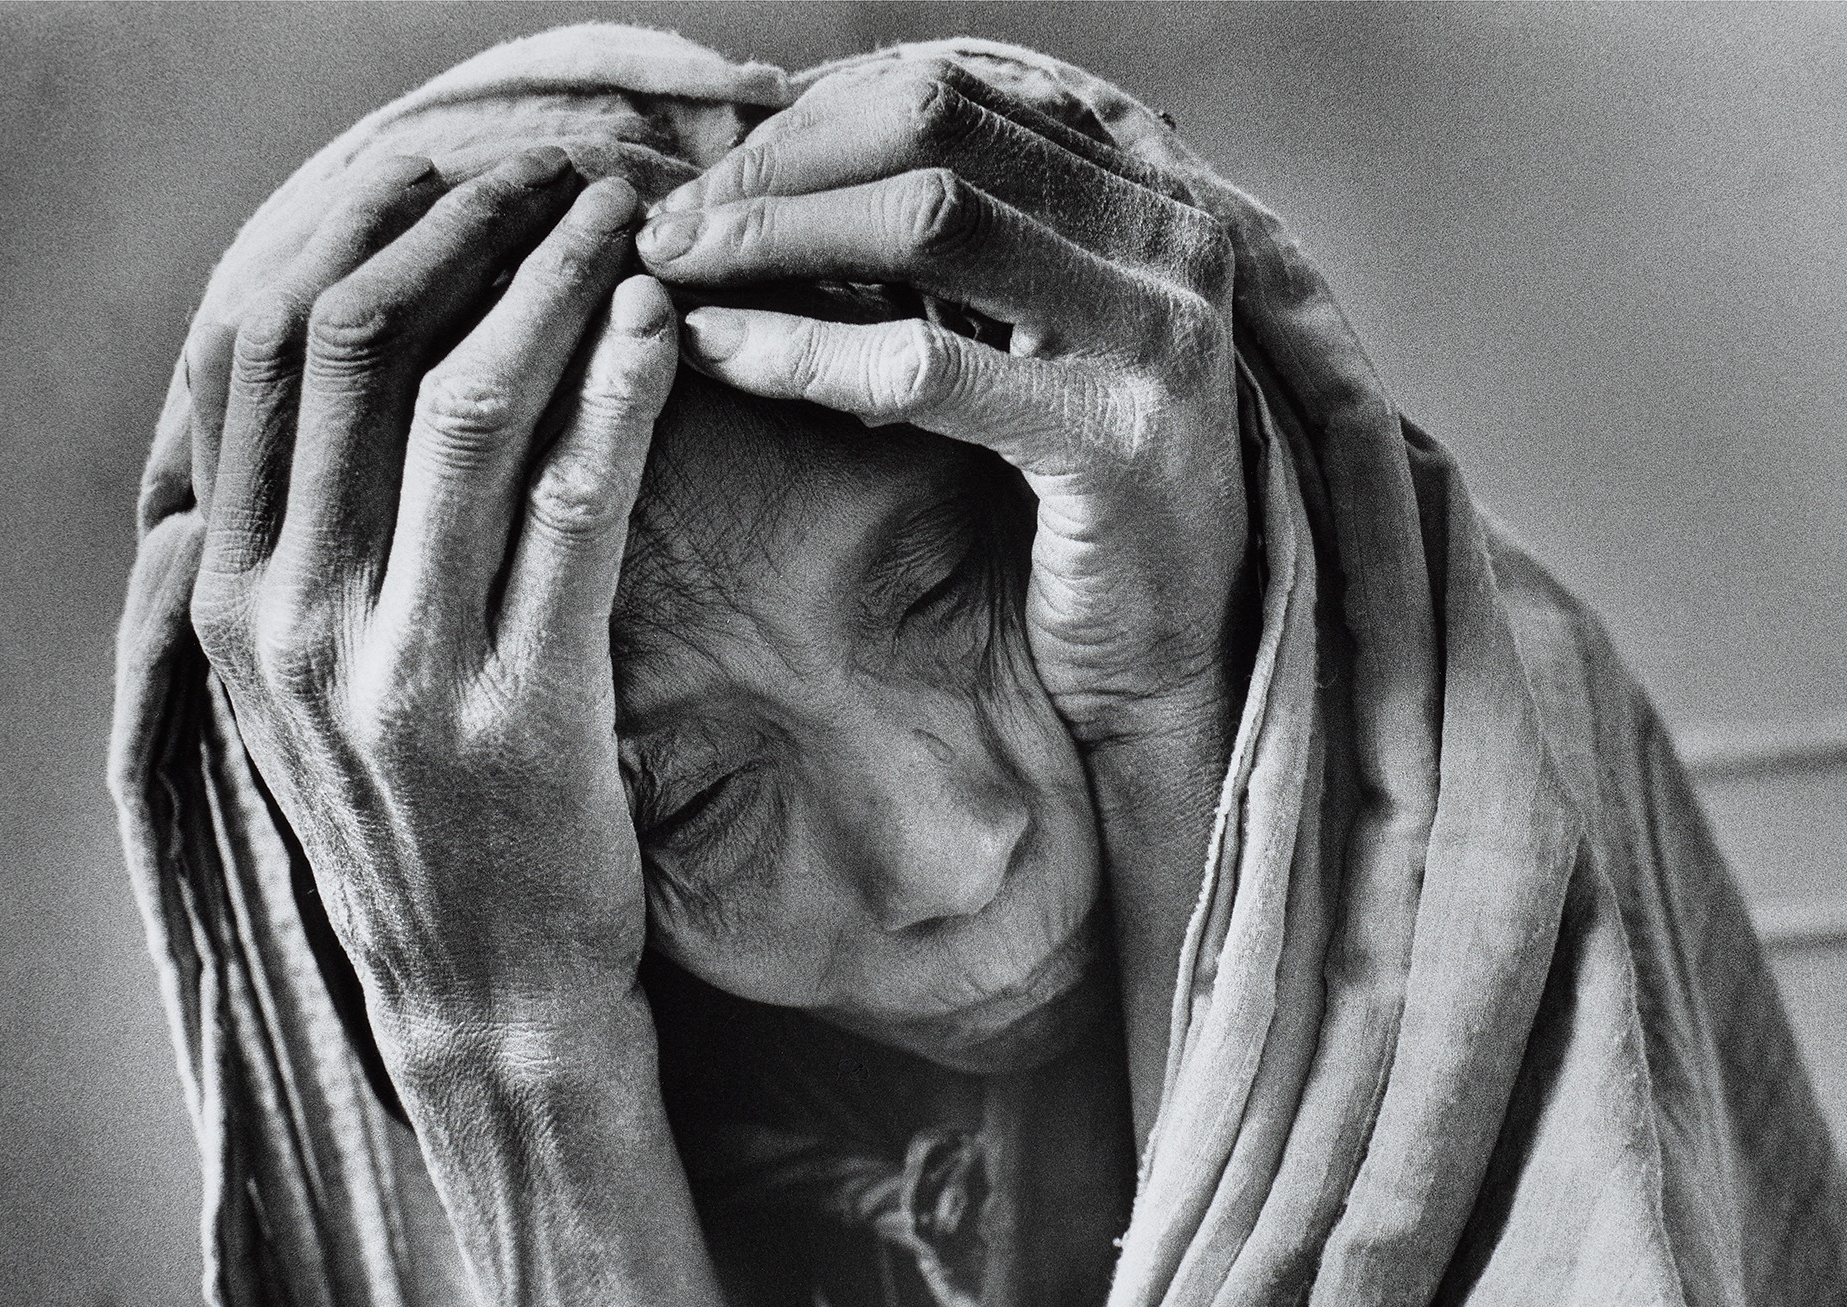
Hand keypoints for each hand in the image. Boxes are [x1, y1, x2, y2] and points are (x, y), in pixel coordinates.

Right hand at [184, 151, 680, 1078]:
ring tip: (625, 217)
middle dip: (458, 228)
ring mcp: (403, 669)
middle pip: (353, 345)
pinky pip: (573, 511)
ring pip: (464, 407)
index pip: (257, 358)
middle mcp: (294, 621)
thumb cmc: (410, 839)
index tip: (442, 175)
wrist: (485, 1005)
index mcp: (231, 603)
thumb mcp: (282, 716)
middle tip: (555, 173)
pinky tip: (659, 331)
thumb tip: (203, 477)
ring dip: (550, 283)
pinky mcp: (524, 712)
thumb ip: (242, 588)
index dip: (353, 237)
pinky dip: (618, 398)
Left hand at [638, 60, 1248, 753]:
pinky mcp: (1111, 441)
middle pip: (933, 130)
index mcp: (1147, 202)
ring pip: (924, 220)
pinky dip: (800, 348)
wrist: (1174, 664)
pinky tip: (721, 353)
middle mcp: (1167, 245)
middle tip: (673, 224)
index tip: (716, 178)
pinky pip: (920, 364)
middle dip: (779, 167)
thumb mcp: (1034, 349)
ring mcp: (1151, 337)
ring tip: (677, 271)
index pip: (956, 101)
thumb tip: (789, 178)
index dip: (816, 125)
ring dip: (772, 236)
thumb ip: (963, 259)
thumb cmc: (1081, 508)